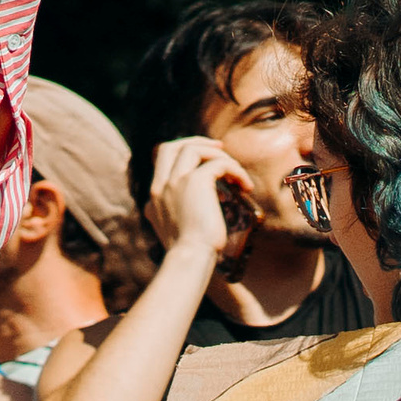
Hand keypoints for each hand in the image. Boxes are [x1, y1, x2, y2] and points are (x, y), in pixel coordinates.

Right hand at [145, 136, 248, 259]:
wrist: (190, 259)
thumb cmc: (189, 252)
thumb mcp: (175, 230)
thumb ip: (177, 212)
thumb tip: (198, 203)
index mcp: (155, 196)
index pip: (161, 159)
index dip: (183, 151)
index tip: (204, 158)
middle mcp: (161, 185)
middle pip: (171, 146)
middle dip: (197, 142)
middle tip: (220, 149)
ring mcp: (175, 182)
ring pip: (193, 148)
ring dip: (219, 156)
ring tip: (236, 174)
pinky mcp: (195, 183)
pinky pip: (219, 164)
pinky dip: (236, 170)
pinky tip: (245, 186)